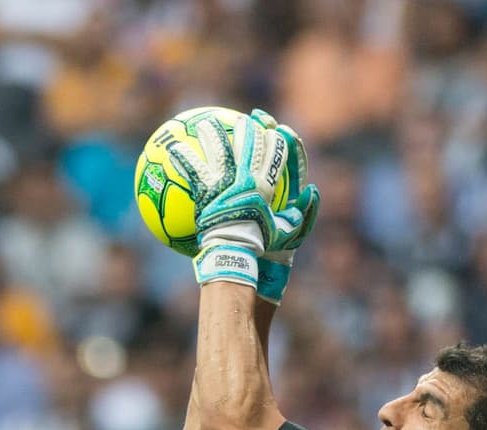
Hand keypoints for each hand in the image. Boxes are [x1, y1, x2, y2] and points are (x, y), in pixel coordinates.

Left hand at [165, 110, 288, 255]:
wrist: (234, 251)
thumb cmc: (261, 244)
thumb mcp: (287, 231)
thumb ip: (302, 213)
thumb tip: (312, 191)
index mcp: (266, 184)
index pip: (276, 152)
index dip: (276, 138)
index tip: (272, 130)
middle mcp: (246, 177)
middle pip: (249, 143)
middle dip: (248, 127)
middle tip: (243, 120)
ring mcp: (225, 181)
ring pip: (220, 148)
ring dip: (212, 133)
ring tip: (205, 123)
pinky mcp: (206, 189)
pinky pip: (193, 168)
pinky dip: (183, 157)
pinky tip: (174, 148)